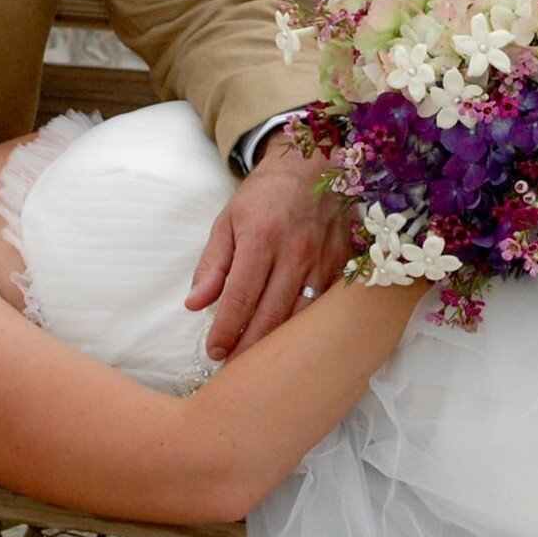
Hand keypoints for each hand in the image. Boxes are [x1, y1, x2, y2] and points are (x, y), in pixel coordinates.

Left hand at [186, 130, 352, 360]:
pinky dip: (308, 329)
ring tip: (258, 366)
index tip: (213, 351)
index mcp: (260, 238)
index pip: (239, 298)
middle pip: (271, 316)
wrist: (311, 166)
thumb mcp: (228, 220)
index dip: (225, 331)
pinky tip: (295, 345)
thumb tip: (195, 304)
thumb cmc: (264, 195)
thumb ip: (212, 264)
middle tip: (232, 370)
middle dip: (249, 349)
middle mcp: (294, 252)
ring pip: (300, 318)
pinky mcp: (343, 265)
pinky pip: (325, 308)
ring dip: (278, 346)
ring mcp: (323, 260)